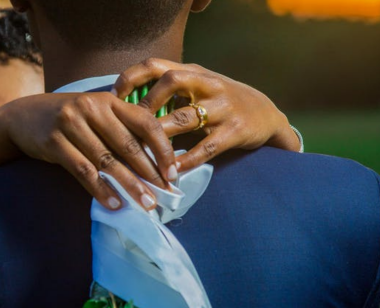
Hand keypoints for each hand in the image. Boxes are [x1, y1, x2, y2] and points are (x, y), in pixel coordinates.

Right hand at [0, 92, 177, 210]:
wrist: (22, 116)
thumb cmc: (67, 119)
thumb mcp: (94, 114)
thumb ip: (120, 129)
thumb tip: (154, 161)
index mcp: (108, 100)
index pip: (144, 122)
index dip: (162, 148)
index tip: (173, 172)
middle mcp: (91, 107)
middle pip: (128, 144)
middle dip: (149, 173)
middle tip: (164, 195)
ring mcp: (70, 123)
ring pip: (107, 160)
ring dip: (129, 185)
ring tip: (144, 203)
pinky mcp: (54, 142)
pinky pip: (83, 170)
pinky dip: (100, 189)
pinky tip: (114, 203)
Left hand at [112, 58, 300, 170]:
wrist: (267, 116)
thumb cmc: (221, 102)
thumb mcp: (197, 87)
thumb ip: (168, 91)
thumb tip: (125, 106)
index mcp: (193, 72)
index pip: (155, 65)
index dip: (130, 78)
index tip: (112, 98)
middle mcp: (207, 84)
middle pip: (170, 82)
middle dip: (145, 103)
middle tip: (127, 126)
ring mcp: (222, 107)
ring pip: (184, 118)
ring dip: (159, 136)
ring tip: (140, 153)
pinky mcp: (234, 132)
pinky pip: (205, 148)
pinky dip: (186, 161)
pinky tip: (170, 171)